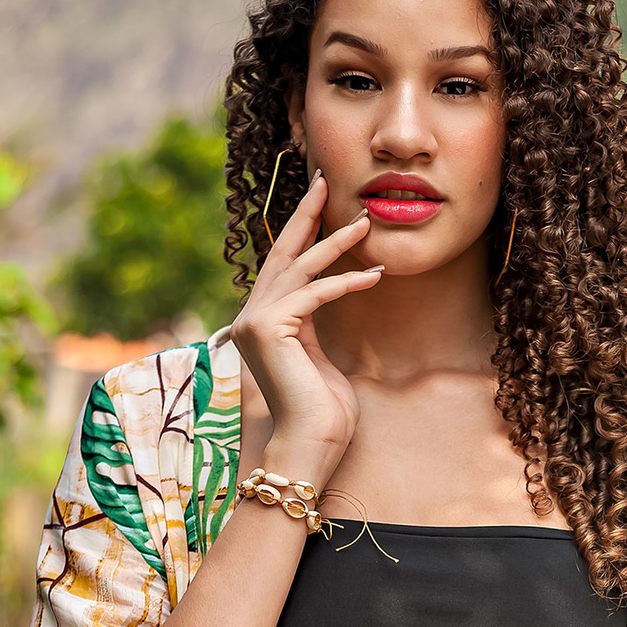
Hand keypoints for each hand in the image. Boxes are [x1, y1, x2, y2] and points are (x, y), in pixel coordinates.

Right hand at [231, 172, 379, 480]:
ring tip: (365, 223)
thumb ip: (313, 325)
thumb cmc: (321, 412)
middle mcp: (252, 318)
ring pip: (299, 269)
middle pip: (282, 254)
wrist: (309, 446)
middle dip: (305, 215)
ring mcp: (255, 322)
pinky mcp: (270, 330)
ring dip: (335, 242)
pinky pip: (315, 295)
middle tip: (325, 181)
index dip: (301, 233)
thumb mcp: (319, 357)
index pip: (283, 268)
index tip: (321, 203)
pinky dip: (346, 282)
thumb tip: (326, 295)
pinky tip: (374, 274)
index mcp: (263, 322)